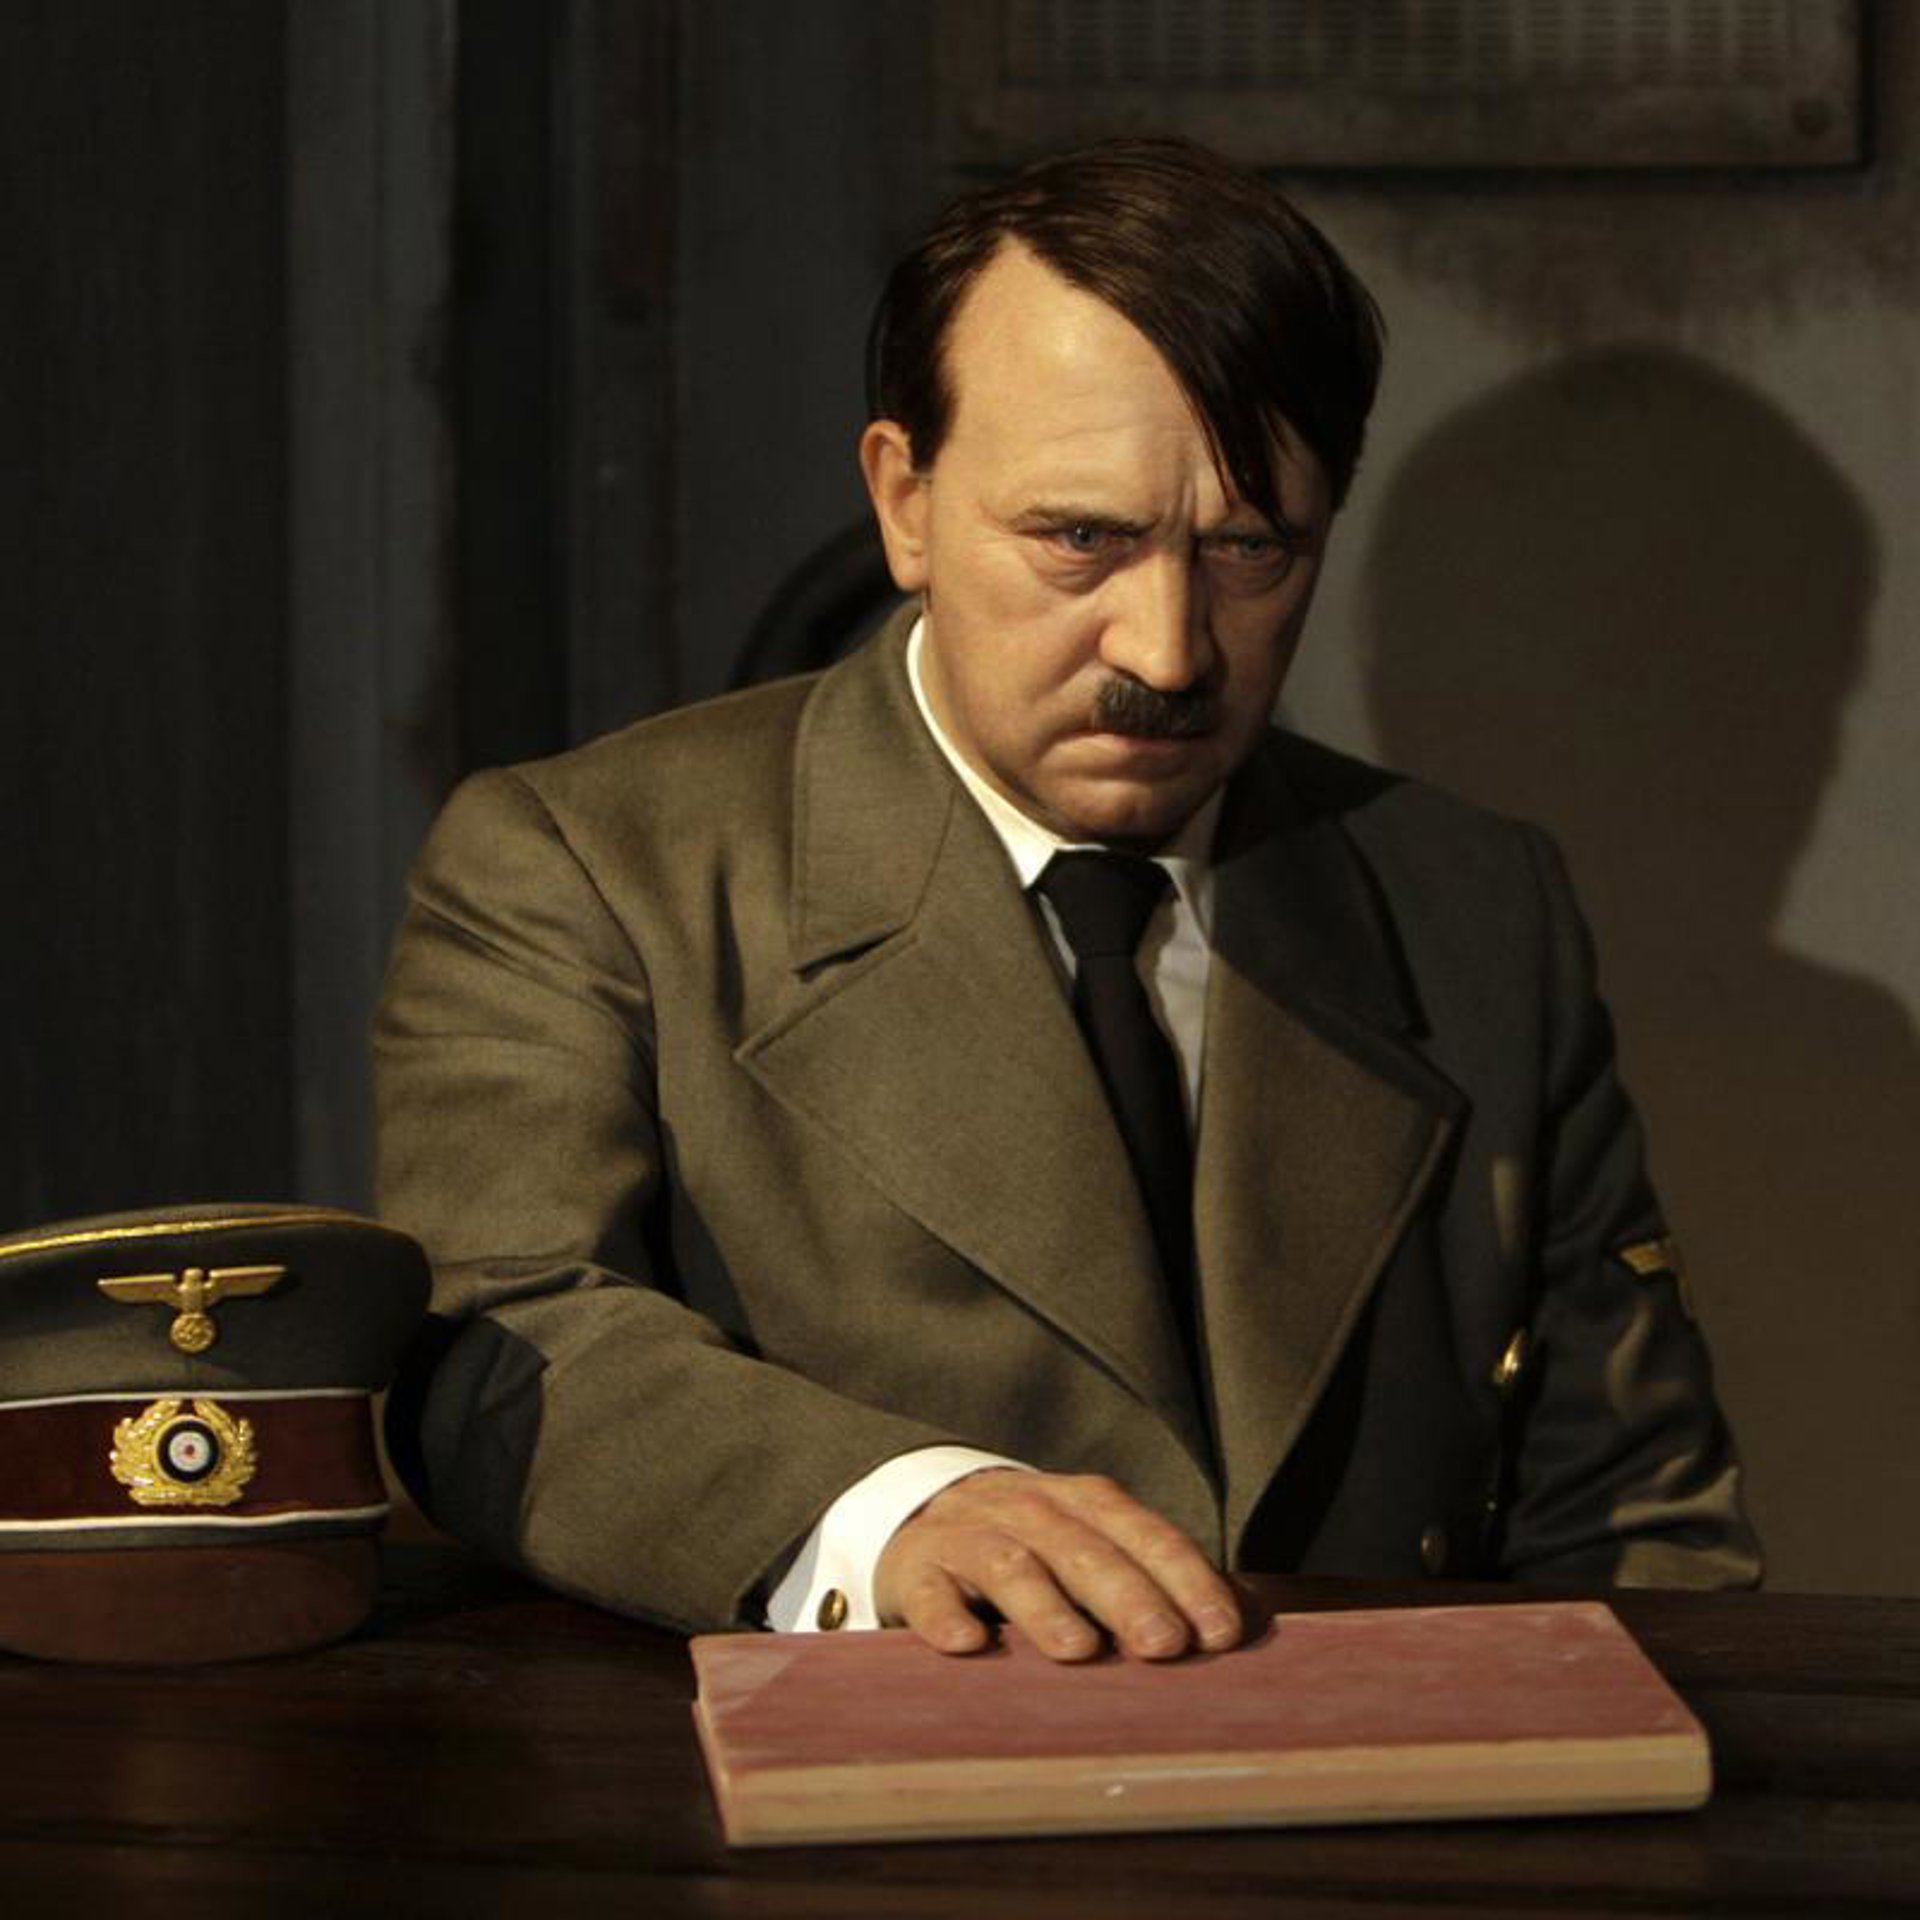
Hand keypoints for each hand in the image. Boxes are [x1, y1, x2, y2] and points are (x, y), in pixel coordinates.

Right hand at [872, 1468, 1245, 1661]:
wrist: (922, 1517)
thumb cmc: (1032, 1547)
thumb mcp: (1089, 1543)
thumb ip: (1151, 1575)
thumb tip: (1240, 1623)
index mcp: (1083, 1501)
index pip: (1144, 1533)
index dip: (1186, 1579)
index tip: (1222, 1632)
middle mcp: (1029, 1508)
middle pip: (1085, 1549)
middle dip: (1129, 1597)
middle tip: (1166, 1646)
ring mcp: (969, 1533)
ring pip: (1012, 1564)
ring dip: (1047, 1607)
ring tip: (1079, 1650)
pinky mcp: (917, 1566)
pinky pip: (930, 1590)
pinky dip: (947, 1615)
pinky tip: (968, 1645)